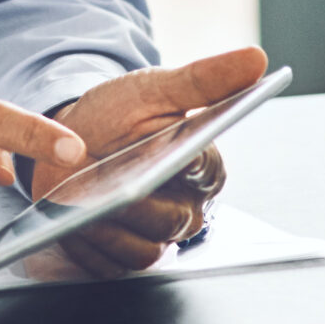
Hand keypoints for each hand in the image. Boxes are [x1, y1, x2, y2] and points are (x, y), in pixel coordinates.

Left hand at [36, 47, 267, 278]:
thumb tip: (257, 57)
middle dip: (137, 203)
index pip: (206, 174)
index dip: (184, 167)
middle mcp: (185, 208)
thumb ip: (205, 79)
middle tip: (108, 185)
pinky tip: (69, 224)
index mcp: (203, 168)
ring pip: (144, 250)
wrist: (67, 140)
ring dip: (108, 228)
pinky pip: (111, 266)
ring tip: (79, 204)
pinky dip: (89, 247)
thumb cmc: (116, 114)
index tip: (163, 156)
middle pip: (173, 221)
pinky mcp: (121, 257)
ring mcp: (154, 236)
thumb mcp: (155, 89)